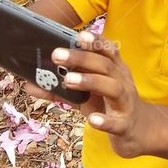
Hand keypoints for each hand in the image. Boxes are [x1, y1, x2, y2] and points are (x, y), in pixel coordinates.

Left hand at [23, 32, 153, 157]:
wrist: (139, 132)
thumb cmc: (109, 107)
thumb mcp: (85, 97)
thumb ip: (59, 91)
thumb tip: (28, 85)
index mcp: (115, 71)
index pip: (107, 51)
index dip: (95, 41)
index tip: (78, 35)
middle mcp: (122, 82)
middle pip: (105, 65)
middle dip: (82, 58)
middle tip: (56, 55)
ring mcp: (125, 103)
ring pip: (113, 87)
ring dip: (90, 81)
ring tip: (68, 80)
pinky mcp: (125, 125)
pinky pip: (117, 122)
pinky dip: (105, 120)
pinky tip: (92, 120)